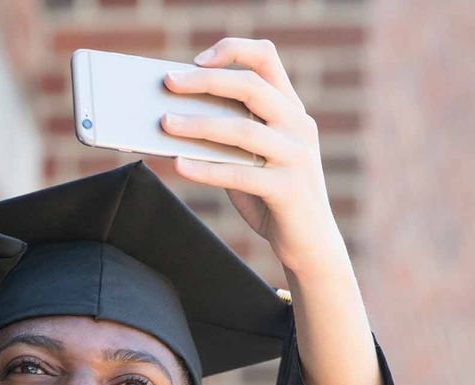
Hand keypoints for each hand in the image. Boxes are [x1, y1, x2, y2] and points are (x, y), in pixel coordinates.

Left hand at [160, 38, 346, 278]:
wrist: (309, 243)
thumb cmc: (270, 196)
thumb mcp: (251, 158)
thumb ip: (226, 137)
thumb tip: (172, 121)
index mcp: (290, 109)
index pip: (267, 59)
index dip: (233, 50)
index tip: (197, 59)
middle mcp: (299, 125)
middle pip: (251, 87)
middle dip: (205, 81)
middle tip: (168, 82)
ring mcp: (297, 156)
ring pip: (243, 129)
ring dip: (198, 124)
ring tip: (164, 123)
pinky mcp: (289, 188)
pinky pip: (241, 174)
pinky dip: (206, 168)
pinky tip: (178, 164)